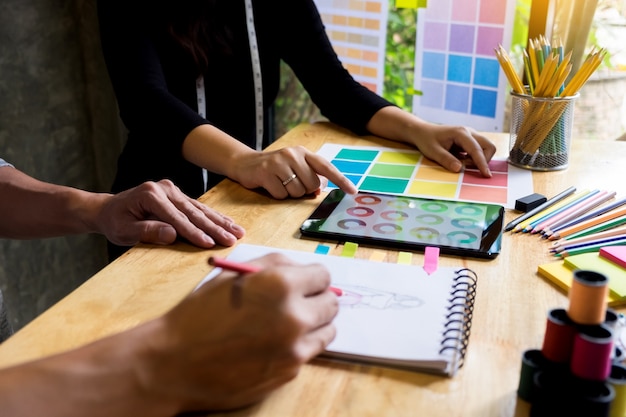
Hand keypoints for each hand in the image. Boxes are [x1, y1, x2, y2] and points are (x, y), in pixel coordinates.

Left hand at [95, 180, 244, 246]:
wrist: (109, 209)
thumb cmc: (115, 222)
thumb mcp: (124, 231)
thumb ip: (147, 231)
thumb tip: (172, 234)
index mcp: (151, 194)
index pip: (177, 218)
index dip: (193, 232)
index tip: (208, 244)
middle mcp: (165, 188)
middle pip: (193, 212)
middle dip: (214, 228)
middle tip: (231, 240)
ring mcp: (173, 190)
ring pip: (200, 209)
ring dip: (220, 222)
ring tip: (238, 232)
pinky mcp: (178, 195)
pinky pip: (199, 208)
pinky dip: (214, 217)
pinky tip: (228, 223)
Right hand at [146, 253, 338, 411]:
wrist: (175, 363)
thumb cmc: (200, 315)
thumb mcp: (234, 276)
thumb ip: (274, 265)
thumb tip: (303, 268)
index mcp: (280, 284)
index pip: (323, 276)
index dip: (312, 278)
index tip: (305, 283)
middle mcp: (294, 315)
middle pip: (331, 303)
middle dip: (316, 300)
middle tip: (298, 303)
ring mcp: (295, 347)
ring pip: (327, 330)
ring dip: (314, 324)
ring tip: (287, 325)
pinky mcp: (290, 372)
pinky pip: (309, 352)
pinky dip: (299, 346)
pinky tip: (274, 344)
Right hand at [233, 146, 357, 198]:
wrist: (246, 163)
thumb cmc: (276, 168)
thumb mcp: (295, 167)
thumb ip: (310, 176)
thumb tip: (318, 189)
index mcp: (303, 152)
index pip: (326, 167)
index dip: (341, 180)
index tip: (353, 191)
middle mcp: (293, 154)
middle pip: (311, 184)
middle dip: (303, 189)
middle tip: (290, 182)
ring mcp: (279, 163)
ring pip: (297, 192)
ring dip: (289, 193)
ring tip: (279, 183)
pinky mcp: (266, 173)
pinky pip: (281, 195)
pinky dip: (277, 195)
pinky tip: (270, 185)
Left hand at [411, 124, 495, 176]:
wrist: (423, 132)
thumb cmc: (426, 140)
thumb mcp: (433, 152)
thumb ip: (446, 160)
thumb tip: (459, 169)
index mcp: (461, 133)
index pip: (476, 149)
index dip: (482, 163)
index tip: (486, 175)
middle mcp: (469, 132)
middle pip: (488, 146)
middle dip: (483, 160)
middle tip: (465, 166)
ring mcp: (471, 136)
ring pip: (485, 148)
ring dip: (477, 160)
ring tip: (460, 163)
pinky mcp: (470, 141)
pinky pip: (479, 151)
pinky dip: (473, 159)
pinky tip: (461, 160)